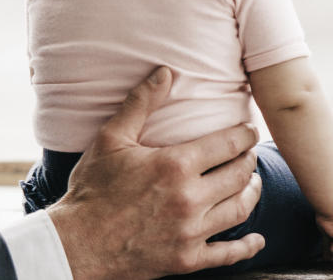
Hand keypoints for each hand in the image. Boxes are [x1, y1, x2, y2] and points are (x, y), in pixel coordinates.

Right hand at [46, 67, 264, 279]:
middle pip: (239, 174)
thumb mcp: (111, 138)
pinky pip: (229, 254)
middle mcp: (190, 198)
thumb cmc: (92, 187)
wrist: (77, 243)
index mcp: (175, 165)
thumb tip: (165, 72)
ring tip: (252, 183)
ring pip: (239, 209)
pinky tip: (256, 240)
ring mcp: (191, 232)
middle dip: (249, 160)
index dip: (245, 134)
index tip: (249, 130)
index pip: (228, 144)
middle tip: (249, 153)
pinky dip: (247, 246)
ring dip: (252, 192)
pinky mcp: (188, 259)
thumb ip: (141, 103)